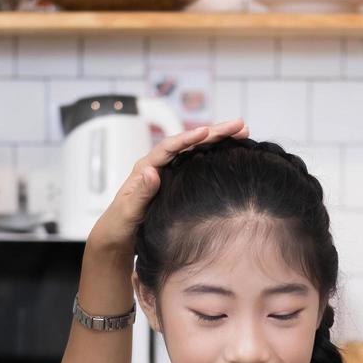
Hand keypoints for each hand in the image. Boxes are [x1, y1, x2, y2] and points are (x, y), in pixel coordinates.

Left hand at [85, 119, 249, 253]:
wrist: (118, 237)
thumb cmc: (120, 225)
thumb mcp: (127, 212)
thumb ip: (139, 194)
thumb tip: (151, 172)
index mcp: (145, 168)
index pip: (169, 147)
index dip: (187, 138)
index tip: (206, 131)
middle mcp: (159, 164)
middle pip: (188, 142)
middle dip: (214, 132)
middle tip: (239, 125)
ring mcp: (170, 171)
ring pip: (196, 149)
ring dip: (219, 139)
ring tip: (243, 132)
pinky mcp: (179, 180)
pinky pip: (199, 161)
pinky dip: (216, 154)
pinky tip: (233, 151)